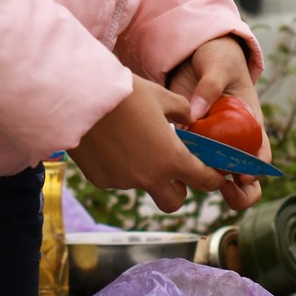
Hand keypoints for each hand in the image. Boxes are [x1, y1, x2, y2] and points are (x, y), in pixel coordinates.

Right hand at [69, 74, 228, 214]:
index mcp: (171, 158)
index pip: (202, 180)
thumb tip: (189, 117)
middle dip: (177, 190)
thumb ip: (181, 110)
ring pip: (141, 184)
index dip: (212, 179)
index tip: (213, 176)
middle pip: (173, 202)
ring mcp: (123, 182)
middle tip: (172, 171)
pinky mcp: (101, 180)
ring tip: (130, 139)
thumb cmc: (126, 93)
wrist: (82, 98)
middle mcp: (150, 177)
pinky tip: (109, 142)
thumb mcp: (161, 96)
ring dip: (143, 171)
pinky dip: (118, 166)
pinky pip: (116, 177)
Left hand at [167, 35, 269, 212]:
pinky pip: (187, 161)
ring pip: (214, 177)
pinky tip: (171, 166)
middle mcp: (234, 141)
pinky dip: (181, 167)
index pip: (261, 155)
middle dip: (239, 193)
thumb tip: (196, 115)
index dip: (257, 170)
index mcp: (251, 125)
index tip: (245, 176)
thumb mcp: (219, 66)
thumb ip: (209, 86)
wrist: (195, 54)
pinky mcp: (189, 141)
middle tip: (226, 190)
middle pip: (243, 178)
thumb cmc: (218, 59)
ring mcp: (211, 144)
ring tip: (195, 181)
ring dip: (206, 184)